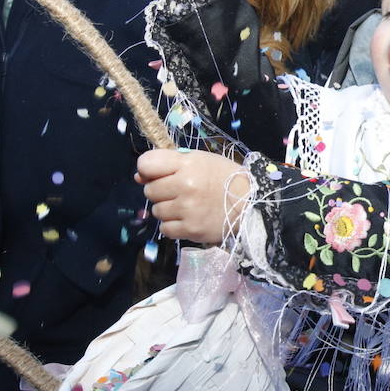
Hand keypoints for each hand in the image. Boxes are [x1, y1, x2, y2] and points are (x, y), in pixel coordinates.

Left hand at [137, 149, 251, 244]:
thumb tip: (138, 176)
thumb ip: (170, 164)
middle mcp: (184, 185)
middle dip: (160, 191)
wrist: (251, 203)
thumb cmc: (224, 177)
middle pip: (150, 190)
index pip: (147, 164)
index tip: (158, 174)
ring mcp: (186, 209)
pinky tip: (186, 219)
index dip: (148, 170)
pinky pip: (165, 228)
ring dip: (167, 209)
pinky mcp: (190, 230)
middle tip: (178, 191)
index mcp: (187, 164)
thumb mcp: (200, 160)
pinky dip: (172, 225)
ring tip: (185, 206)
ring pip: (157, 211)